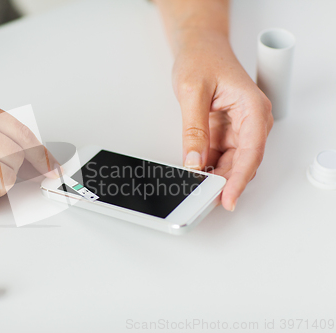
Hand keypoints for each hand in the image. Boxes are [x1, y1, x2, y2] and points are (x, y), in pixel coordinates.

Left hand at [172, 32, 272, 210]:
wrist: (199, 47)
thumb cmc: (202, 59)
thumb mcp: (192, 92)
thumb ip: (194, 128)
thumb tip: (194, 161)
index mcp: (252, 108)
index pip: (251, 151)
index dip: (240, 178)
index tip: (228, 198)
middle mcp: (250, 120)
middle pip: (243, 161)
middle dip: (226, 182)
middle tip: (205, 199)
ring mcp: (238, 128)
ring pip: (232, 162)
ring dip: (216, 177)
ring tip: (197, 189)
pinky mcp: (224, 132)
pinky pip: (219, 156)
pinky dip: (208, 167)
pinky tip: (196, 175)